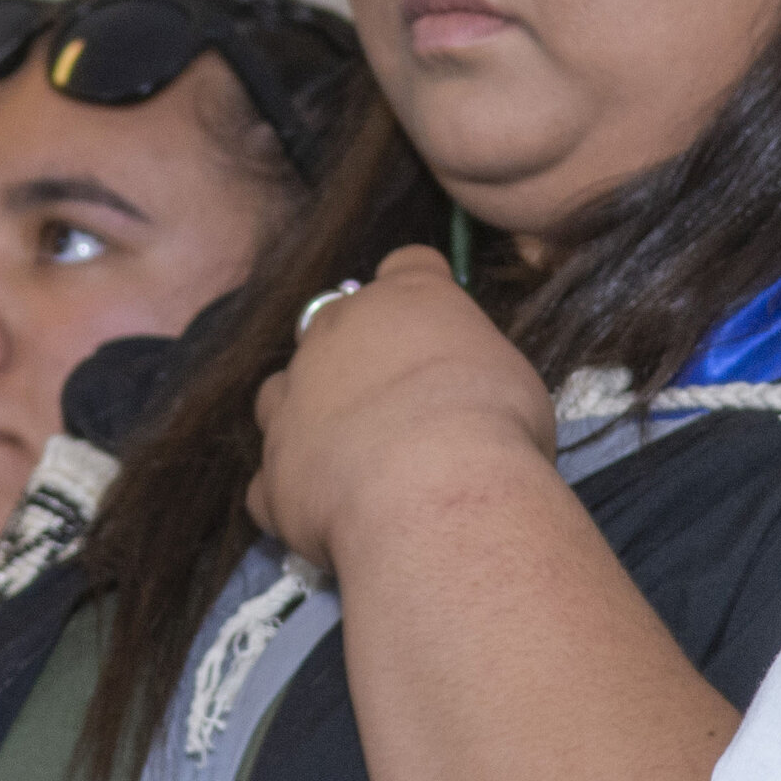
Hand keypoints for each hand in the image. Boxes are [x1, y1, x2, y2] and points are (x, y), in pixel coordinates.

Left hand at [248, 246, 556, 570]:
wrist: (435, 490)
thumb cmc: (495, 424)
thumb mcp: (510, 377)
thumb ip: (474, 371)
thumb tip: (469, 394)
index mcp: (404, 301)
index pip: (408, 266)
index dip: (419, 291)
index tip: (434, 324)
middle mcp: (334, 336)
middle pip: (326, 325)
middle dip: (348, 357)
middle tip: (390, 402)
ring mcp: (291, 402)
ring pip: (276, 396)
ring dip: (301, 415)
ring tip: (342, 455)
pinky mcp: (272, 473)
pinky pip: (270, 482)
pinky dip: (292, 493)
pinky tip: (325, 514)